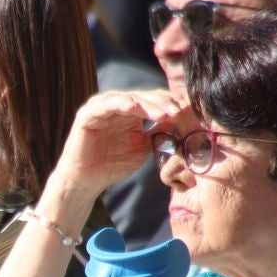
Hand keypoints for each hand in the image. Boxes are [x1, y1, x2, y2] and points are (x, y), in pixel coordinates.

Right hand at [55, 90, 184, 200]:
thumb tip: (182, 124)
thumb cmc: (113, 164)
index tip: (189, 112)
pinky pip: (106, 105)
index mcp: (131, 111)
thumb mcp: (143, 147)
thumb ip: (158, 134)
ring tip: (162, 114)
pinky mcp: (88, 113)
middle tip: (178, 112)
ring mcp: (102, 107)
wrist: (87, 180)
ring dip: (147, 105)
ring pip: (129, 99)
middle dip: (163, 104)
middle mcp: (117, 105)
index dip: (171, 104)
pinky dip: (120, 103)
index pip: (155, 101)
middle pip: (145, 97)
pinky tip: (133, 107)